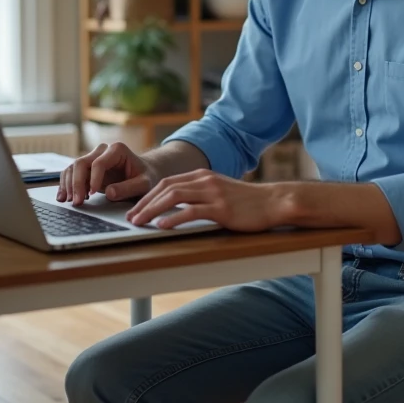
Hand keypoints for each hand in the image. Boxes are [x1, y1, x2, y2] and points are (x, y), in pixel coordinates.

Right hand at [58, 142, 157, 205]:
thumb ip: (129, 188)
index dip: (93, 179)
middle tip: (77, 202)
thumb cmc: (145, 177)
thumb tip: (109, 193)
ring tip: (69, 201)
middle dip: (77, 183)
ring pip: (73, 168)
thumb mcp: (144, 184)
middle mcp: (102, 150)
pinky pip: (71, 173)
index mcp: (117, 150)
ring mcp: (93, 158)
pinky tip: (63, 197)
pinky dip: (66, 184)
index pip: (99, 163)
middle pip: (82, 163)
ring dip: (68, 185)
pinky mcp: (87, 168)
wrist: (144, 174)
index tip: (93, 194)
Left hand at [125, 169, 286, 230]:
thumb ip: (200, 195)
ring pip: (174, 197)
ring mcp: (213, 193)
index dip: (147, 195)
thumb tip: (178, 207)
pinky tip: (162, 226)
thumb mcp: (220, 191)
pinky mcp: (221, 208)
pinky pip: (192, 212)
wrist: (273, 202)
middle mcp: (205, 180)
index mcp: (202, 176)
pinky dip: (174, 218)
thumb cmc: (248, 202)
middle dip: (144, 203)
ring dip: (152, 210)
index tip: (134, 209)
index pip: (166, 183)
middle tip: (130, 217)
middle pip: (165, 188)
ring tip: (139, 222)